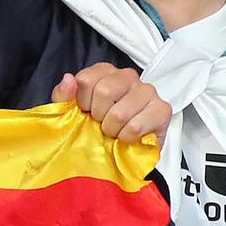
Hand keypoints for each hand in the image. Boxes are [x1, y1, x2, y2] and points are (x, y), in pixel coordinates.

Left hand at [52, 63, 171, 141]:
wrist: (118, 153)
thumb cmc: (95, 127)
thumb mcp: (71, 112)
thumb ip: (63, 95)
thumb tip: (68, 79)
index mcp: (104, 72)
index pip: (86, 79)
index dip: (82, 102)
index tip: (86, 112)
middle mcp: (127, 76)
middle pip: (104, 92)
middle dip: (99, 116)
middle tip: (103, 123)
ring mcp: (147, 91)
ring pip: (120, 112)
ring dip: (113, 129)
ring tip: (116, 131)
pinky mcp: (162, 109)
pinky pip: (136, 125)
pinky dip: (127, 137)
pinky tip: (128, 136)